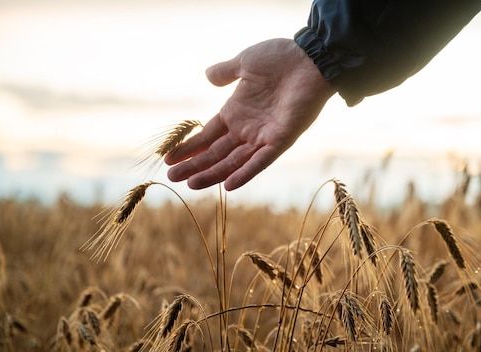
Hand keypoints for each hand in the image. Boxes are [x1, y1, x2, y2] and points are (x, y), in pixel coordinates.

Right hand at [165, 38, 335, 190]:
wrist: (311, 58)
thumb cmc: (281, 58)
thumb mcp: (245, 63)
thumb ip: (226, 72)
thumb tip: (208, 76)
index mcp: (236, 112)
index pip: (208, 135)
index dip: (190, 148)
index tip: (169, 159)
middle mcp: (248, 128)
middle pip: (217, 153)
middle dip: (195, 165)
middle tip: (172, 178)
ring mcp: (263, 136)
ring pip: (234, 161)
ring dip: (213, 173)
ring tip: (191, 185)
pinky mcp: (280, 140)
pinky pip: (261, 161)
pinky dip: (245, 173)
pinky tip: (228, 186)